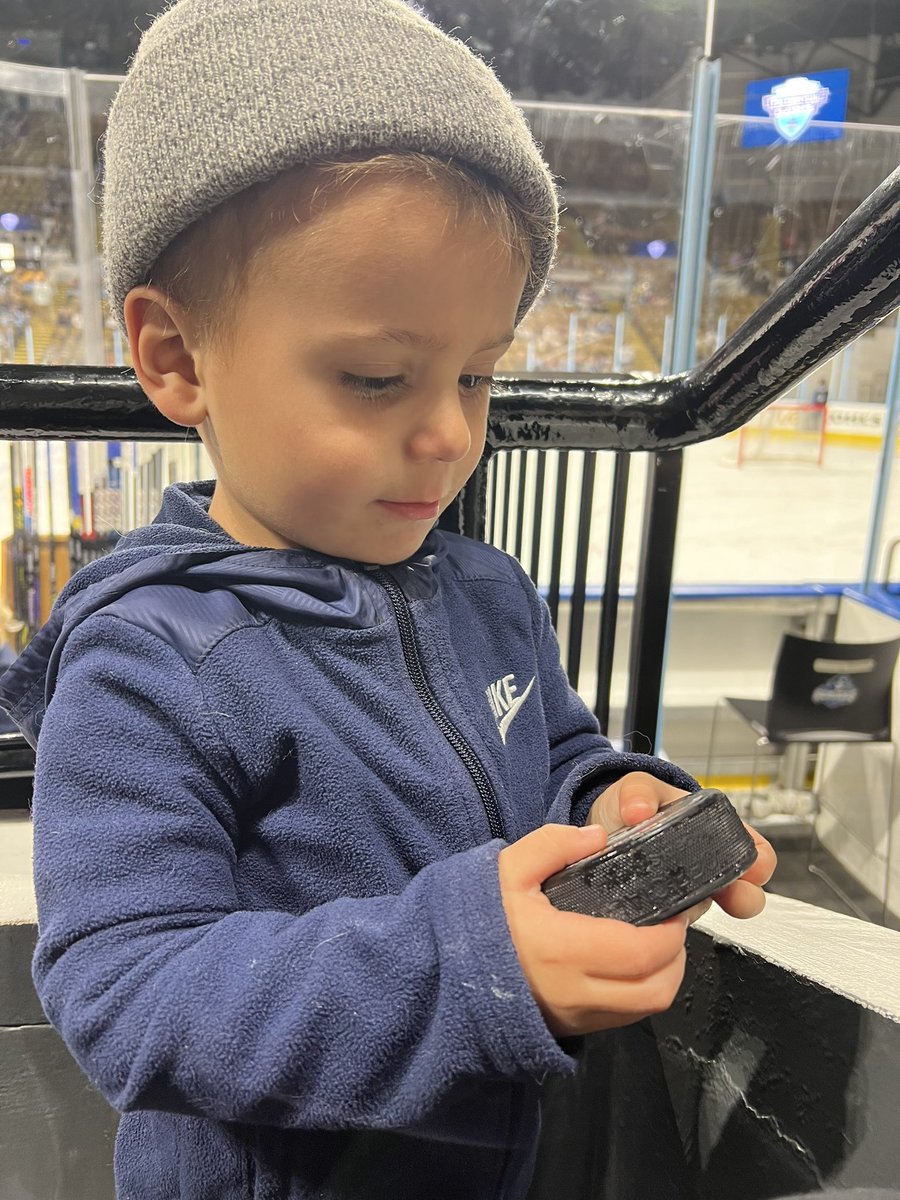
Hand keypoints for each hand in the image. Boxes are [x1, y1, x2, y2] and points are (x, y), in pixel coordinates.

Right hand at [499, 823, 688, 1036]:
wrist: (451, 970)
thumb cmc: (484, 917)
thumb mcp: (509, 868)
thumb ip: (553, 844)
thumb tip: (598, 838)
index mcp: (563, 948)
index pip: (642, 952)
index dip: (670, 934)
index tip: (672, 909)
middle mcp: (575, 991)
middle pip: (656, 989)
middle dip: (676, 957)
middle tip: (669, 926)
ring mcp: (575, 1016)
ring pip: (646, 1009)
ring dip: (663, 977)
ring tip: (655, 944)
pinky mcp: (573, 1028)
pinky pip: (625, 1017)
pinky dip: (640, 993)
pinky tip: (630, 965)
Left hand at [584, 772, 776, 921]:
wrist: (599, 829)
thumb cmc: (629, 808)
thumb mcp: (637, 789)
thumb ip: (639, 792)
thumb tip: (639, 809)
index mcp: (713, 835)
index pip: (755, 853)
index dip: (760, 862)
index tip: (755, 866)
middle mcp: (705, 869)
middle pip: (743, 893)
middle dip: (743, 897)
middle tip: (729, 893)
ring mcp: (684, 894)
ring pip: (705, 911)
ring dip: (697, 909)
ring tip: (681, 904)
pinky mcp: (659, 912)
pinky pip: (671, 925)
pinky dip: (665, 922)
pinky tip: (653, 913)